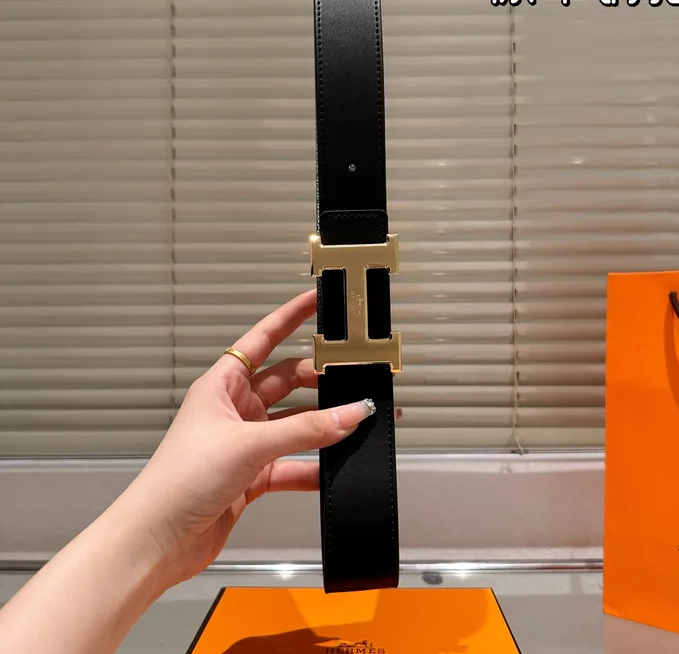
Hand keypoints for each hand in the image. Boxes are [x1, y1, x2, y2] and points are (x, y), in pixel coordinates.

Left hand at [114, 290, 375, 588]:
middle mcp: (234, 410)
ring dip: (322, 426)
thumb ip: (305, 430)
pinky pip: (293, 463)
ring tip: (356, 423)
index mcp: (222, 386)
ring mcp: (245, 443)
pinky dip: (314, 466)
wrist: (158, 540)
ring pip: (294, 425)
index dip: (290, 317)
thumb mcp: (248, 444)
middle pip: (287, 382)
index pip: (262, 339)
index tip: (317, 301)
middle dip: (320, 380)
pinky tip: (335, 469)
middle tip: (354, 376)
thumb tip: (350, 414)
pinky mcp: (253, 475)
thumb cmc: (179, 480)